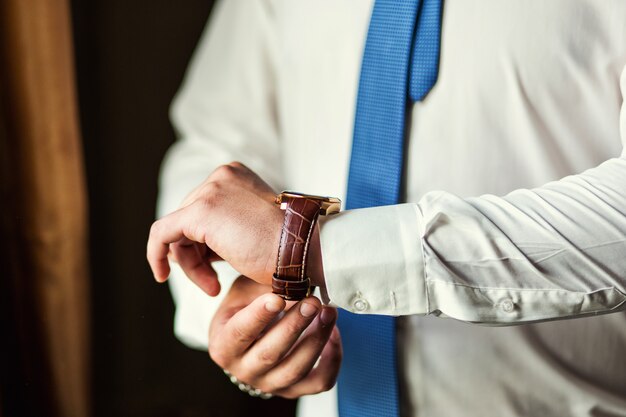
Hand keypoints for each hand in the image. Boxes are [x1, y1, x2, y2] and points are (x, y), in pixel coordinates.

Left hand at [146, 162, 285, 294]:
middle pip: (188, 220)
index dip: (201, 243)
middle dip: (195, 255)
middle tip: (212, 284)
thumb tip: (189, 247)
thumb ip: (223, 230)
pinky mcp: (200, 211)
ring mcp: (211, 190)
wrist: (304, 252)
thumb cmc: (287, 249)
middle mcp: (222, 175)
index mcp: (236, 176)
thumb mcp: (252, 231)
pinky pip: (161, 234)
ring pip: (177, 230)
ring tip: (211, 287)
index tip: (211, 268)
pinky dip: (156, 255)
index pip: (203, 209)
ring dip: (189, 264)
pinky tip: (161, 274)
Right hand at [210, 277, 341, 397]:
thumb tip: (294, 285)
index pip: (239, 333)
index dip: (258, 316)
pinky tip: (334, 333)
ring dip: (316, 338)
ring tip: (328, 311)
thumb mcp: (244, 292)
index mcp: (223, 347)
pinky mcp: (295, 389)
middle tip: (312, 302)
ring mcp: (271, 384)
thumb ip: (263, 288)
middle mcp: (244, 371)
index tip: (277, 298)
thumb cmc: (246, 307)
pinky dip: (332, 360)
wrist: (252, 335)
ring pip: (297, 369)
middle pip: (270, 354)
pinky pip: (319, 382)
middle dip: (294, 325)